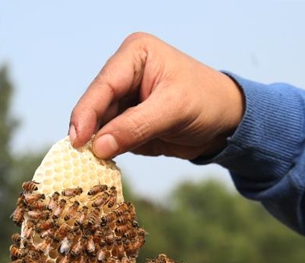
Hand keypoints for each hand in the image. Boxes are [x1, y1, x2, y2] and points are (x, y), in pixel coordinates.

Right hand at [69, 32, 244, 159]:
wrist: (228, 121)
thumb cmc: (207, 102)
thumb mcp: (173, 111)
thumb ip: (135, 127)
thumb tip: (98, 147)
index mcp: (135, 56)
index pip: (103, 85)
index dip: (87, 113)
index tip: (77, 140)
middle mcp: (124, 74)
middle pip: (96, 106)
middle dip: (89, 131)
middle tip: (76, 158)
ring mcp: (125, 100)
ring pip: (100, 125)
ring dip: (96, 145)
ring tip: (88, 165)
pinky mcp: (127, 123)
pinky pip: (110, 139)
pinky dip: (107, 152)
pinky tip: (102, 165)